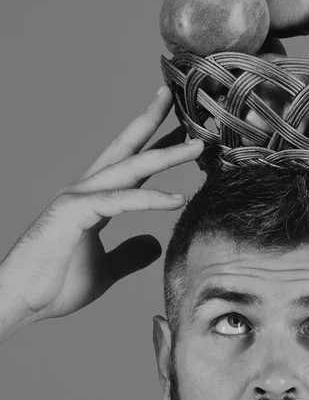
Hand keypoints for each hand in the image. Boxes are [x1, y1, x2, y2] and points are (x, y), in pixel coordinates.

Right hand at [0, 85, 203, 334]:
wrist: (16, 305)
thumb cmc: (52, 285)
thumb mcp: (105, 269)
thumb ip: (129, 255)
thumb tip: (154, 244)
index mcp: (94, 199)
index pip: (132, 165)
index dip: (156, 146)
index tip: (182, 129)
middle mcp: (87, 190)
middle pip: (128, 148)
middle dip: (152, 119)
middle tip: (174, 94)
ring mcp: (78, 198)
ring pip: (131, 168)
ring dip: (166, 154)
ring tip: (199, 144)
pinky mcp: (73, 213)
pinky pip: (120, 202)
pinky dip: (150, 199)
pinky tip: (178, 199)